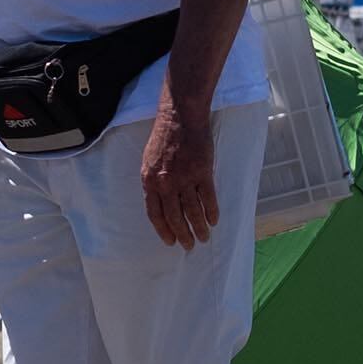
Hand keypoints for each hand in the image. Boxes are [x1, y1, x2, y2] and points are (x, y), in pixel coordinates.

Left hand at [139, 98, 219, 250]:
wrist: (180, 117)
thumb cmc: (164, 137)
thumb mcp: (149, 160)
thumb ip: (153, 182)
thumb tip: (160, 202)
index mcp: (149, 181)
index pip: (155, 214)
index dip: (163, 230)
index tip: (171, 241)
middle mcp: (166, 183)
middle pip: (175, 217)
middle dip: (183, 234)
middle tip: (189, 245)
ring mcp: (185, 179)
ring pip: (192, 211)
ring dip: (199, 228)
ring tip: (204, 238)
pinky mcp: (202, 172)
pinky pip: (208, 198)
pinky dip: (211, 212)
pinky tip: (214, 220)